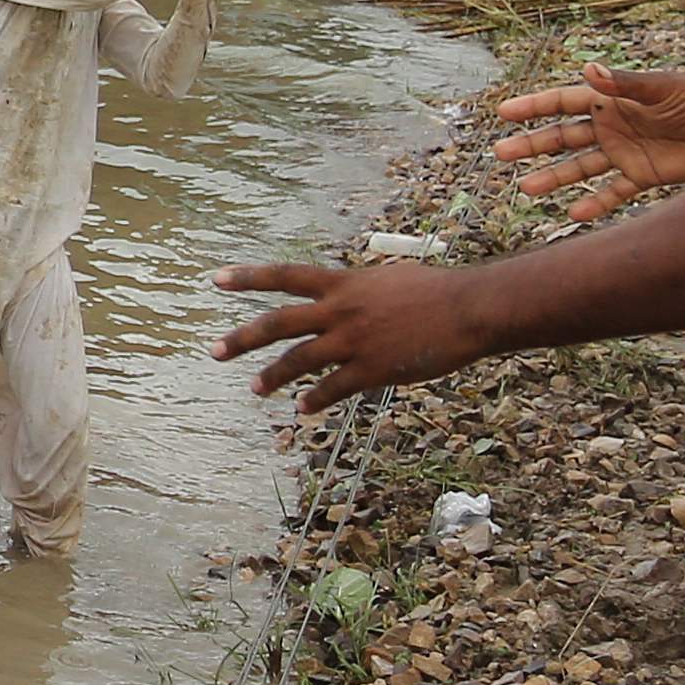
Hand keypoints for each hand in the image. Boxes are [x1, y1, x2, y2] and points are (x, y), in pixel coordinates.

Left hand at [212, 258, 491, 410]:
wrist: (469, 309)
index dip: (249, 277)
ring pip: (299, 360)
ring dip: (274, 376)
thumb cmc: (435, 291)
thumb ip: (357, 291)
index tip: (215, 279)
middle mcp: (341, 310)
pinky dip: (315, 399)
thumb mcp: (386, 280)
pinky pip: (334, 388)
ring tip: (255, 388)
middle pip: (279, 323)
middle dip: (243, 338)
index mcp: (343, 284)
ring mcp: (354, 340)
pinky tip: (302, 409)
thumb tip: (342, 298)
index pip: (285, 276)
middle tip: (214, 352)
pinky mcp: (373, 368)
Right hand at [491, 68, 684, 222]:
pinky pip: (612, 192)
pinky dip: (594, 203)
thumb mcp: (661, 88)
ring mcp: (626, 152)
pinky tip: (573, 214)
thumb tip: (589, 69)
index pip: (563, 102)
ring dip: (554, 177)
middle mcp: (613, 125)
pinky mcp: (643, 175)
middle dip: (533, 144)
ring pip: (580, 167)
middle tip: (501, 153)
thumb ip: (625, 83)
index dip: (534, 107)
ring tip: (526, 188)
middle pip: (563, 137)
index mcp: (612, 99)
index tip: (504, 113)